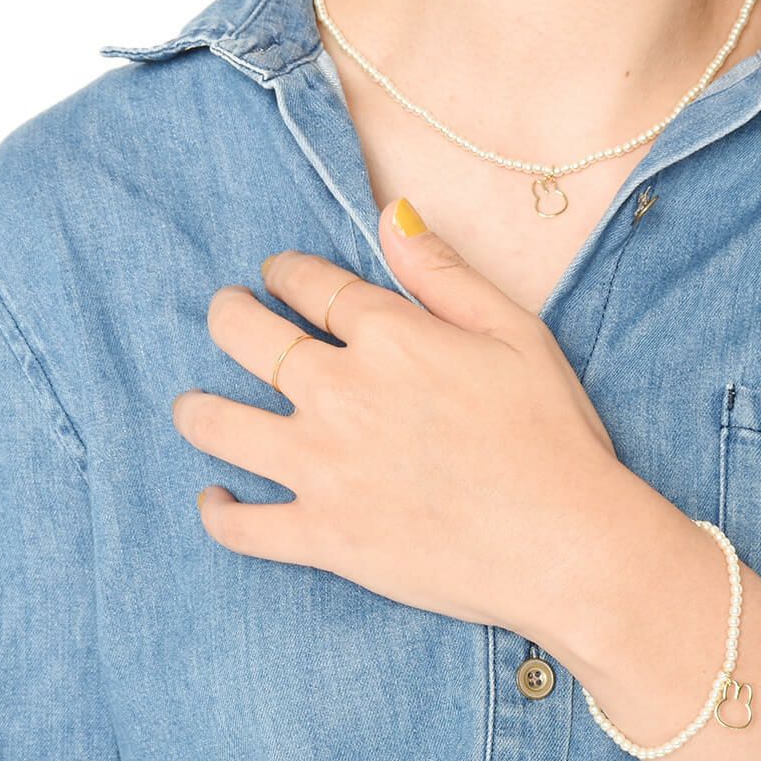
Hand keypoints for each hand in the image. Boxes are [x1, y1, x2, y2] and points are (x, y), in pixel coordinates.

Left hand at [171, 197, 648, 651]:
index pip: (308, 284)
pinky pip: (241, 526)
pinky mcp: (323, 538)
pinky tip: (214, 497)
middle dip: (227, 317)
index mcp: (389, 337)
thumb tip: (392, 215)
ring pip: (219, 425)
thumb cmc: (554, 437)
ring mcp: (322, 468)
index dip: (284, 271)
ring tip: (193, 406)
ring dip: (196, 409)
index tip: (277, 274)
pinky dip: (218, 512)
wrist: (568, 545)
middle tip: (226, 316)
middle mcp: (340, 393)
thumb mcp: (517, 333)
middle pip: (244, 337)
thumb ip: (445, 273)